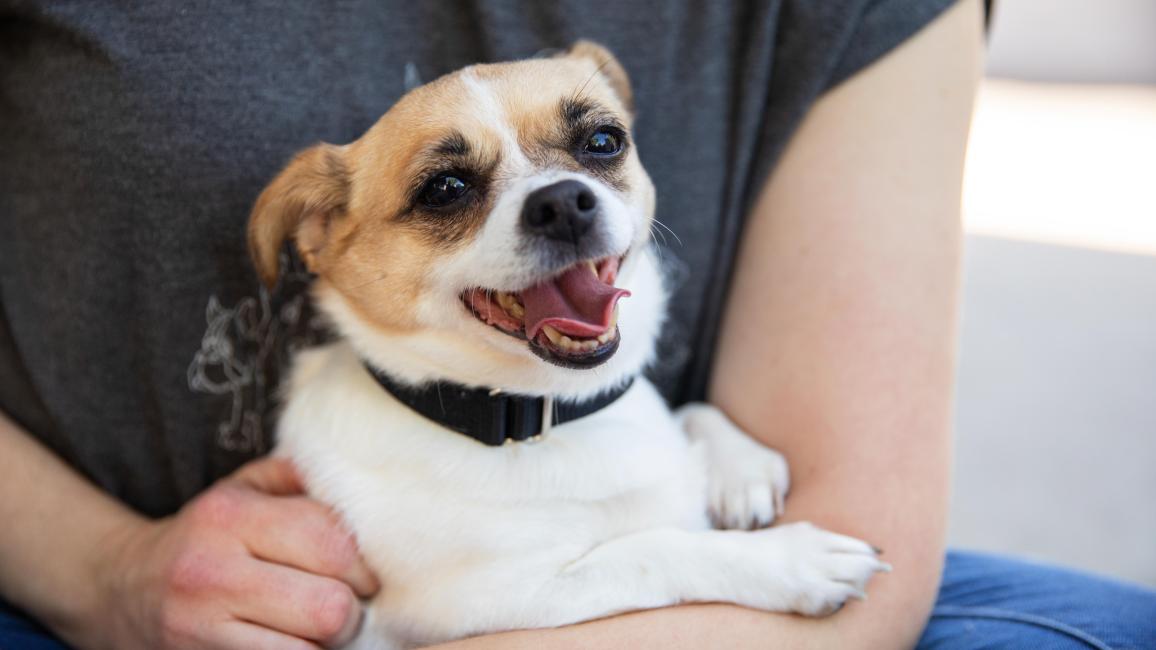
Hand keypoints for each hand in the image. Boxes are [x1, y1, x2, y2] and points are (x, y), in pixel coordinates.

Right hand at [81, 457, 378, 649]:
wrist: (121, 588)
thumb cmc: (205, 535)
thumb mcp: (243, 489)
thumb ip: (300, 478)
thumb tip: (361, 484)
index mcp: (229, 517)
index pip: (332, 543)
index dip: (364, 565)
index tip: (362, 574)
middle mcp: (210, 574)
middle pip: (329, 607)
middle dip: (349, 611)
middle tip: (343, 606)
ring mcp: (199, 631)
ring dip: (323, 644)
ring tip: (312, 628)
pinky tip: (288, 643)